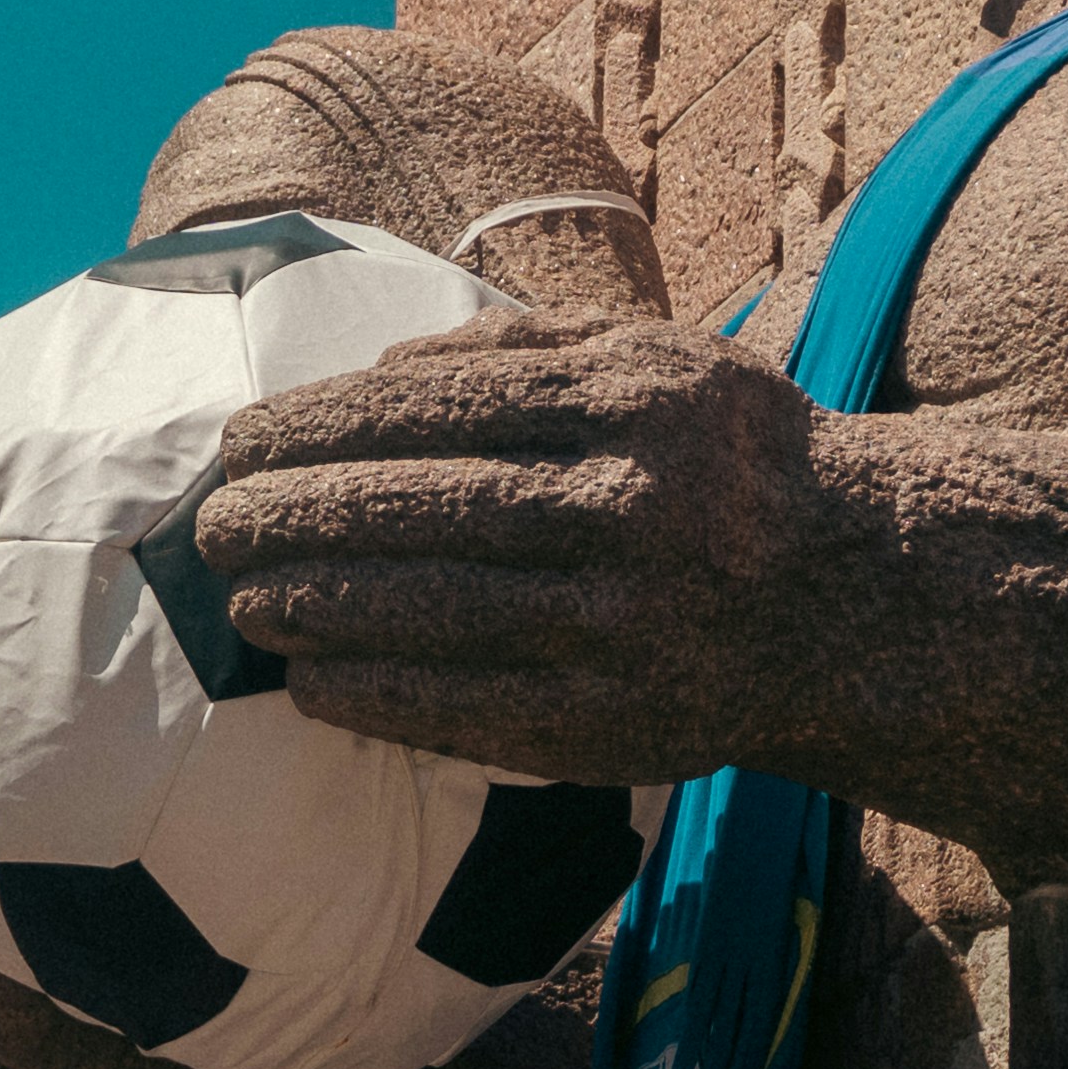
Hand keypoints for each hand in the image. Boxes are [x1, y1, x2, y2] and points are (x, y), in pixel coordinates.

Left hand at [205, 307, 817, 788]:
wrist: (856, 596)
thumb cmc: (725, 459)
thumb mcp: (655, 359)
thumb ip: (524, 344)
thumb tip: (378, 365)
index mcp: (627, 405)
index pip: (433, 409)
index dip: (317, 426)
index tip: (239, 437)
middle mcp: (626, 509)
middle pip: (418, 507)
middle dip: (291, 515)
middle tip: (211, 522)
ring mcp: (620, 625)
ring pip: (430, 612)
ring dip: (314, 608)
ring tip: (241, 601)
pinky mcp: (617, 724)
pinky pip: (466, 711)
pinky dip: (376, 696)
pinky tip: (313, 681)